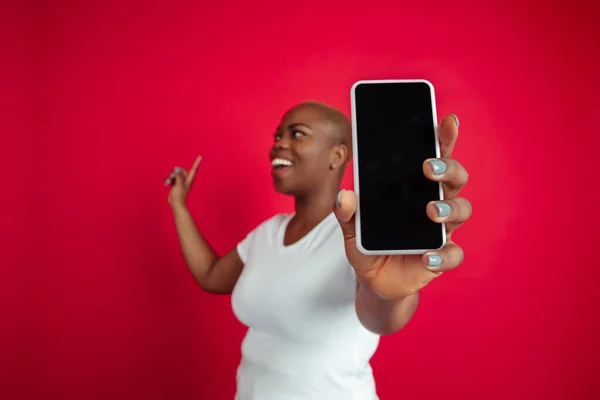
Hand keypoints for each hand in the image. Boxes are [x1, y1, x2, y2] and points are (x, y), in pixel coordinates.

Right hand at [166, 156, 201, 207]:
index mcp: (190, 179)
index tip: (200, 156)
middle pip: (181, 170)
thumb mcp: (179, 184)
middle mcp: (186, 179)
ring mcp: (181, 181)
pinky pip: (172, 178)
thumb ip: (178, 175)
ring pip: (175, 174)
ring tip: (168, 183)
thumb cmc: (179, 196)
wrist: (176, 204)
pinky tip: (166, 184)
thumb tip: (176, 168)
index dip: (197, 162)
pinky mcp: (176, 183)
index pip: (194, 169)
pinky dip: (169, 180)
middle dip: (175, 172)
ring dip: (170, 177)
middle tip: (172, 177)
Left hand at [333, 115, 471, 299]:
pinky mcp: (440, 257)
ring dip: (449, 207)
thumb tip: (345, 196)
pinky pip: (453, 254)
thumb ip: (347, 211)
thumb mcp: (351, 226)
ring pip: (461, 210)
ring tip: (430, 210)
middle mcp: (435, 203)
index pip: (435, 157)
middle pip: (455, 179)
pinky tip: (428, 255)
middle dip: (448, 168)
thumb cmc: (369, 243)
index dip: (444, 138)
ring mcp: (441, 230)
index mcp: (416, 188)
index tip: (447, 120)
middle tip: (428, 167)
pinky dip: (444, 254)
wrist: (374, 278)